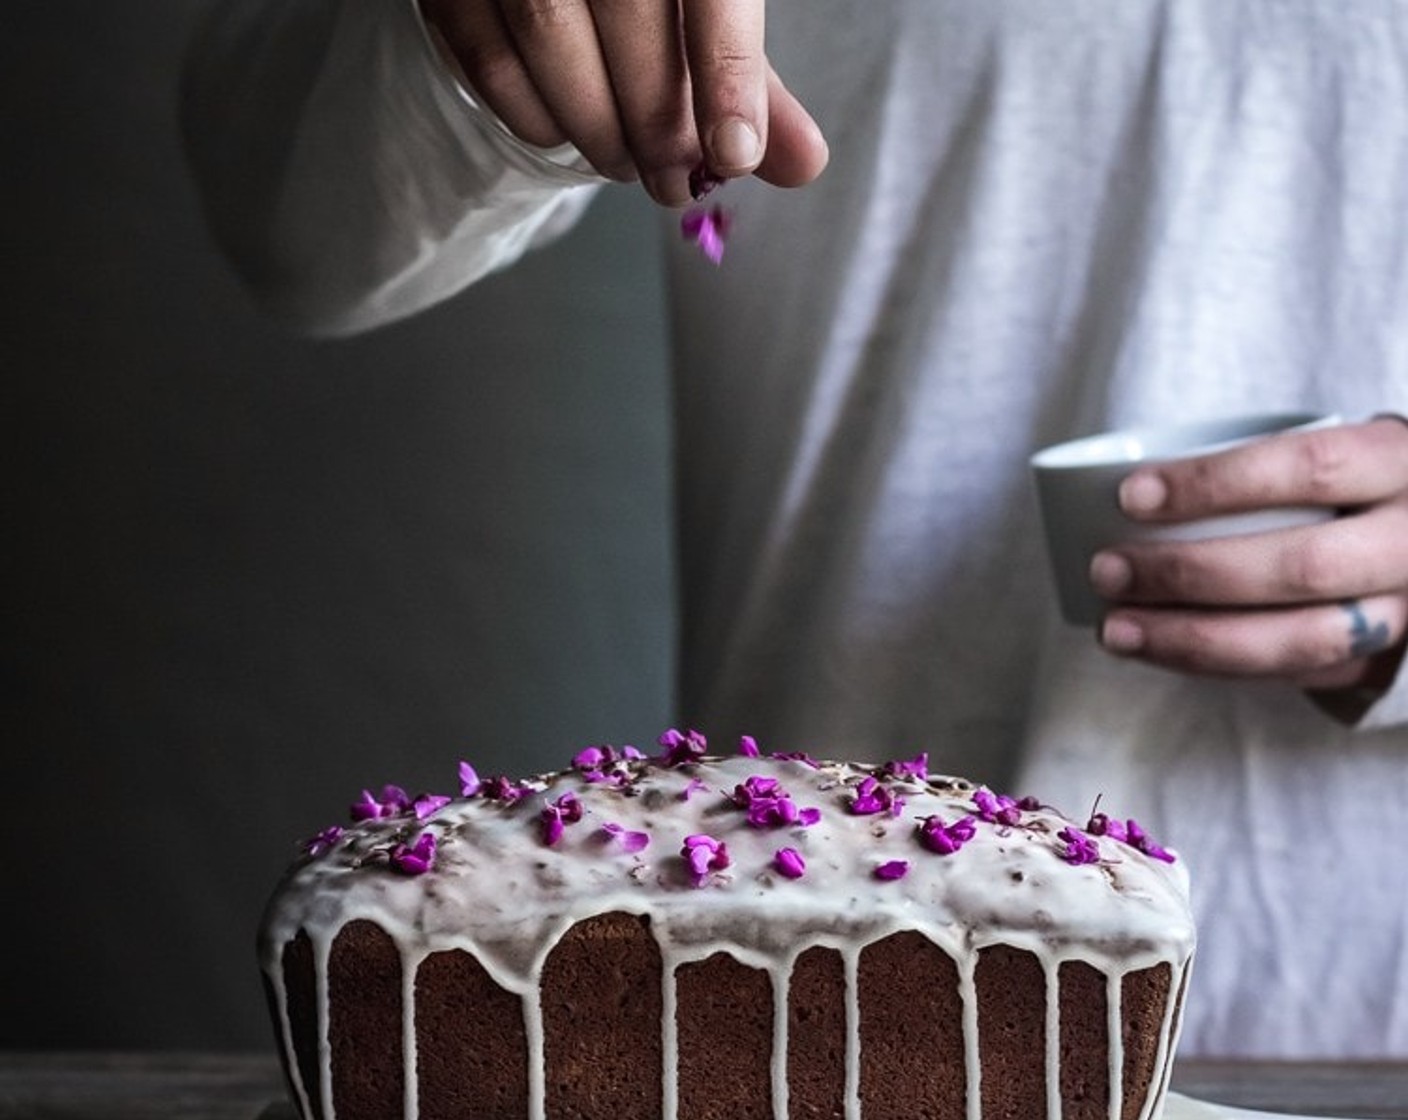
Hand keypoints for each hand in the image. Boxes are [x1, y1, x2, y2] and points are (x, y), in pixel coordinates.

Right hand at [418, 0, 828, 205]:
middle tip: (675, 182)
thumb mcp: (701, 8)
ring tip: (625, 162)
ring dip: (595, 127)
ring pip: (549, 35)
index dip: (727, 74)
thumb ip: (748, 81)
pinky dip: (534, 116)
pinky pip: (488, 56)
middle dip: (656, 119)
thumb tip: (805, 166)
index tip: (735, 156)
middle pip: (629, 11)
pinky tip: (565, 131)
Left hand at [1088, 417, 1407, 712]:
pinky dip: (1221, 668)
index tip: (1129, 495)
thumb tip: (1121, 494)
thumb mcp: (1329, 445)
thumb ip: (1259, 462)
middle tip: (1107, 569)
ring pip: (1304, 640)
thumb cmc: (1348, 479)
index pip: (1309, 466)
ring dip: (1195, 640)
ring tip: (1116, 628)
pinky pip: (1300, 676)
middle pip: (1302, 566)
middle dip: (1190, 574)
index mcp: (1397, 462)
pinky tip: (1161, 652)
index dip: (1216, 483)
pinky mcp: (1389, 662)